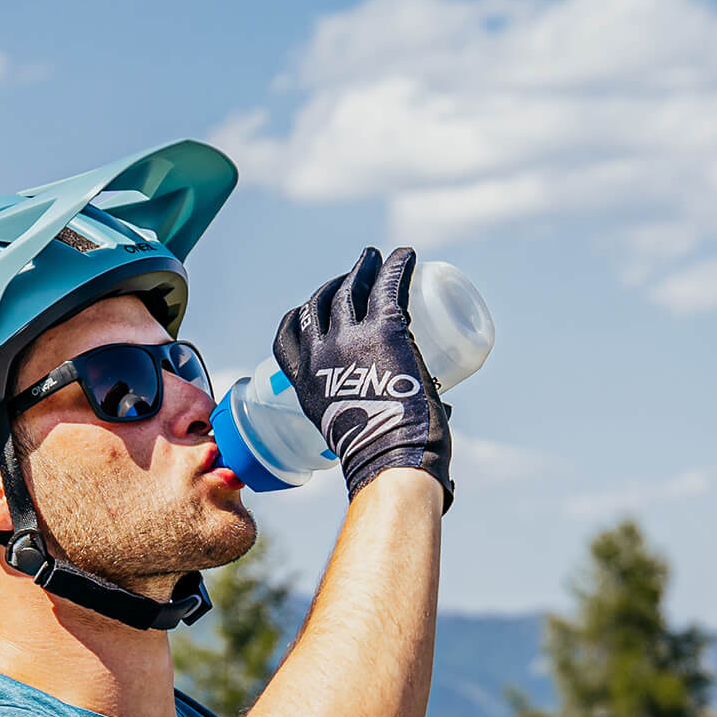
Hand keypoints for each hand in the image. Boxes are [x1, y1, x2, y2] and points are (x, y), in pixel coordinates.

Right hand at [273, 247, 452, 505]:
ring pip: (350, 288)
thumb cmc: (381, 460)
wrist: (390, 457)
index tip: (311, 309)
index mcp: (306, 384)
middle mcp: (320, 356)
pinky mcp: (382, 329)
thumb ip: (378, 420)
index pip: (286, 338)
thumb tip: (430, 416)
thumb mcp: (352, 435)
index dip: (298, 318)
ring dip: (362, 268)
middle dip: (332, 286)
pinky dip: (396, 266)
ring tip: (374, 257)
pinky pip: (387, 284)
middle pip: (318, 304)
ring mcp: (349, 339)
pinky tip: (407, 256)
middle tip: (353, 279)